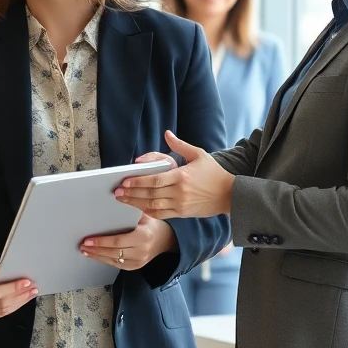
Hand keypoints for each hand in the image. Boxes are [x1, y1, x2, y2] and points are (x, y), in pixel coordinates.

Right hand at [0, 258, 37, 320]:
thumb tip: (16, 277)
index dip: (12, 288)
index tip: (26, 282)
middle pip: (2, 303)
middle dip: (20, 295)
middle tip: (33, 287)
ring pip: (4, 310)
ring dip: (20, 302)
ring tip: (31, 293)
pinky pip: (3, 313)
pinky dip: (15, 306)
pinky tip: (23, 299)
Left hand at [80, 213, 176, 269]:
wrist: (164, 240)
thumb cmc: (151, 225)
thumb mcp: (144, 215)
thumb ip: (130, 212)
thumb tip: (113, 201)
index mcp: (143, 236)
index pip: (118, 241)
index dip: (101, 241)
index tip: (88, 240)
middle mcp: (141, 251)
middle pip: (113, 252)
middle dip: (96, 249)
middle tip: (82, 245)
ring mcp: (139, 261)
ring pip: (114, 260)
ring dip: (97, 256)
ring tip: (85, 250)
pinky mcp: (135, 266)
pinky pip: (117, 265)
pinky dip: (105, 260)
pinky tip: (96, 256)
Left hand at [116, 131, 233, 217]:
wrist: (230, 195)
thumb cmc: (214, 173)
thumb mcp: (199, 155)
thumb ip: (180, 145)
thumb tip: (167, 133)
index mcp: (182, 176)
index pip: (155, 180)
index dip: (138, 182)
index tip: (124, 181)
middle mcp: (180, 192)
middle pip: (150, 194)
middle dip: (131, 193)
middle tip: (117, 192)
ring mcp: (181, 205)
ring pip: (153, 206)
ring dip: (136, 203)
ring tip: (122, 200)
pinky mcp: (182, 214)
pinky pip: (161, 215)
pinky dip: (148, 212)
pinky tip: (138, 208)